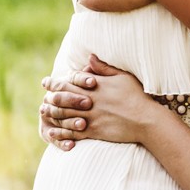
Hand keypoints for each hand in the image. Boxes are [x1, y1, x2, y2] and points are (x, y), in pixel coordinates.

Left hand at [39, 55, 161, 149]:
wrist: (146, 119)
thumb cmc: (137, 97)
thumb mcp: (122, 77)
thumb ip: (104, 68)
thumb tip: (89, 57)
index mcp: (95, 86)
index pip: (70, 81)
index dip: (56, 82)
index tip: (47, 82)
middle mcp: (90, 101)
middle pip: (63, 97)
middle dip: (51, 97)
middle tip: (44, 98)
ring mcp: (91, 117)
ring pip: (65, 114)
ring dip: (52, 113)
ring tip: (44, 112)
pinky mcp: (94, 131)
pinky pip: (73, 132)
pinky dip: (61, 132)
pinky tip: (52, 132)